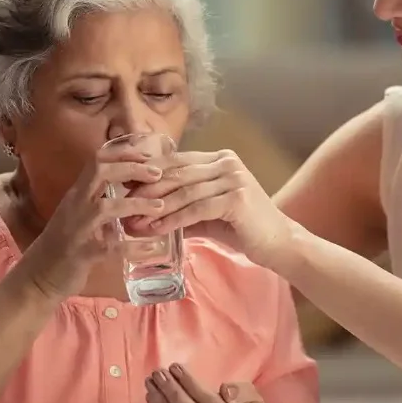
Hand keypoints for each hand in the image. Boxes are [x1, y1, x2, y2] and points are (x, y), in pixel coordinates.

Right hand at [16, 145, 167, 301]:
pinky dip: (134, 247)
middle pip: (101, 172)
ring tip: (160, 207)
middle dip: (132, 168)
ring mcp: (77, 229)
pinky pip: (112, 247)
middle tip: (157, 173)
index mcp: (76, 194)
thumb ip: (99, 200)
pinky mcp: (83, 254)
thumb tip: (131, 189)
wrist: (38, 278)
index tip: (146, 154)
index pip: (96, 160)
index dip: (123, 152)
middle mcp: (75, 205)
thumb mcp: (79, 215)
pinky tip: (153, 247)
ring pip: (107, 206)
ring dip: (137, 204)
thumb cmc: (62, 245)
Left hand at [127, 150, 294, 266]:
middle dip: (147, 190)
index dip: (149, 174)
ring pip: (184, 191)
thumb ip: (181, 208)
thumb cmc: (242, 229)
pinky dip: (173, 219)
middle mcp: (227, 163)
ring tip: (135, 222)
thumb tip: (143, 215)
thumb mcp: (208, 213)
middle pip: (177, 173)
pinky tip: (156, 229)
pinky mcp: (236, 198)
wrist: (278, 243)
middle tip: (123, 206)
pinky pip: (196, 208)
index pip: (176, 161)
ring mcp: (233, 178)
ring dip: (156, 208)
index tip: (125, 189)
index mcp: (220, 159)